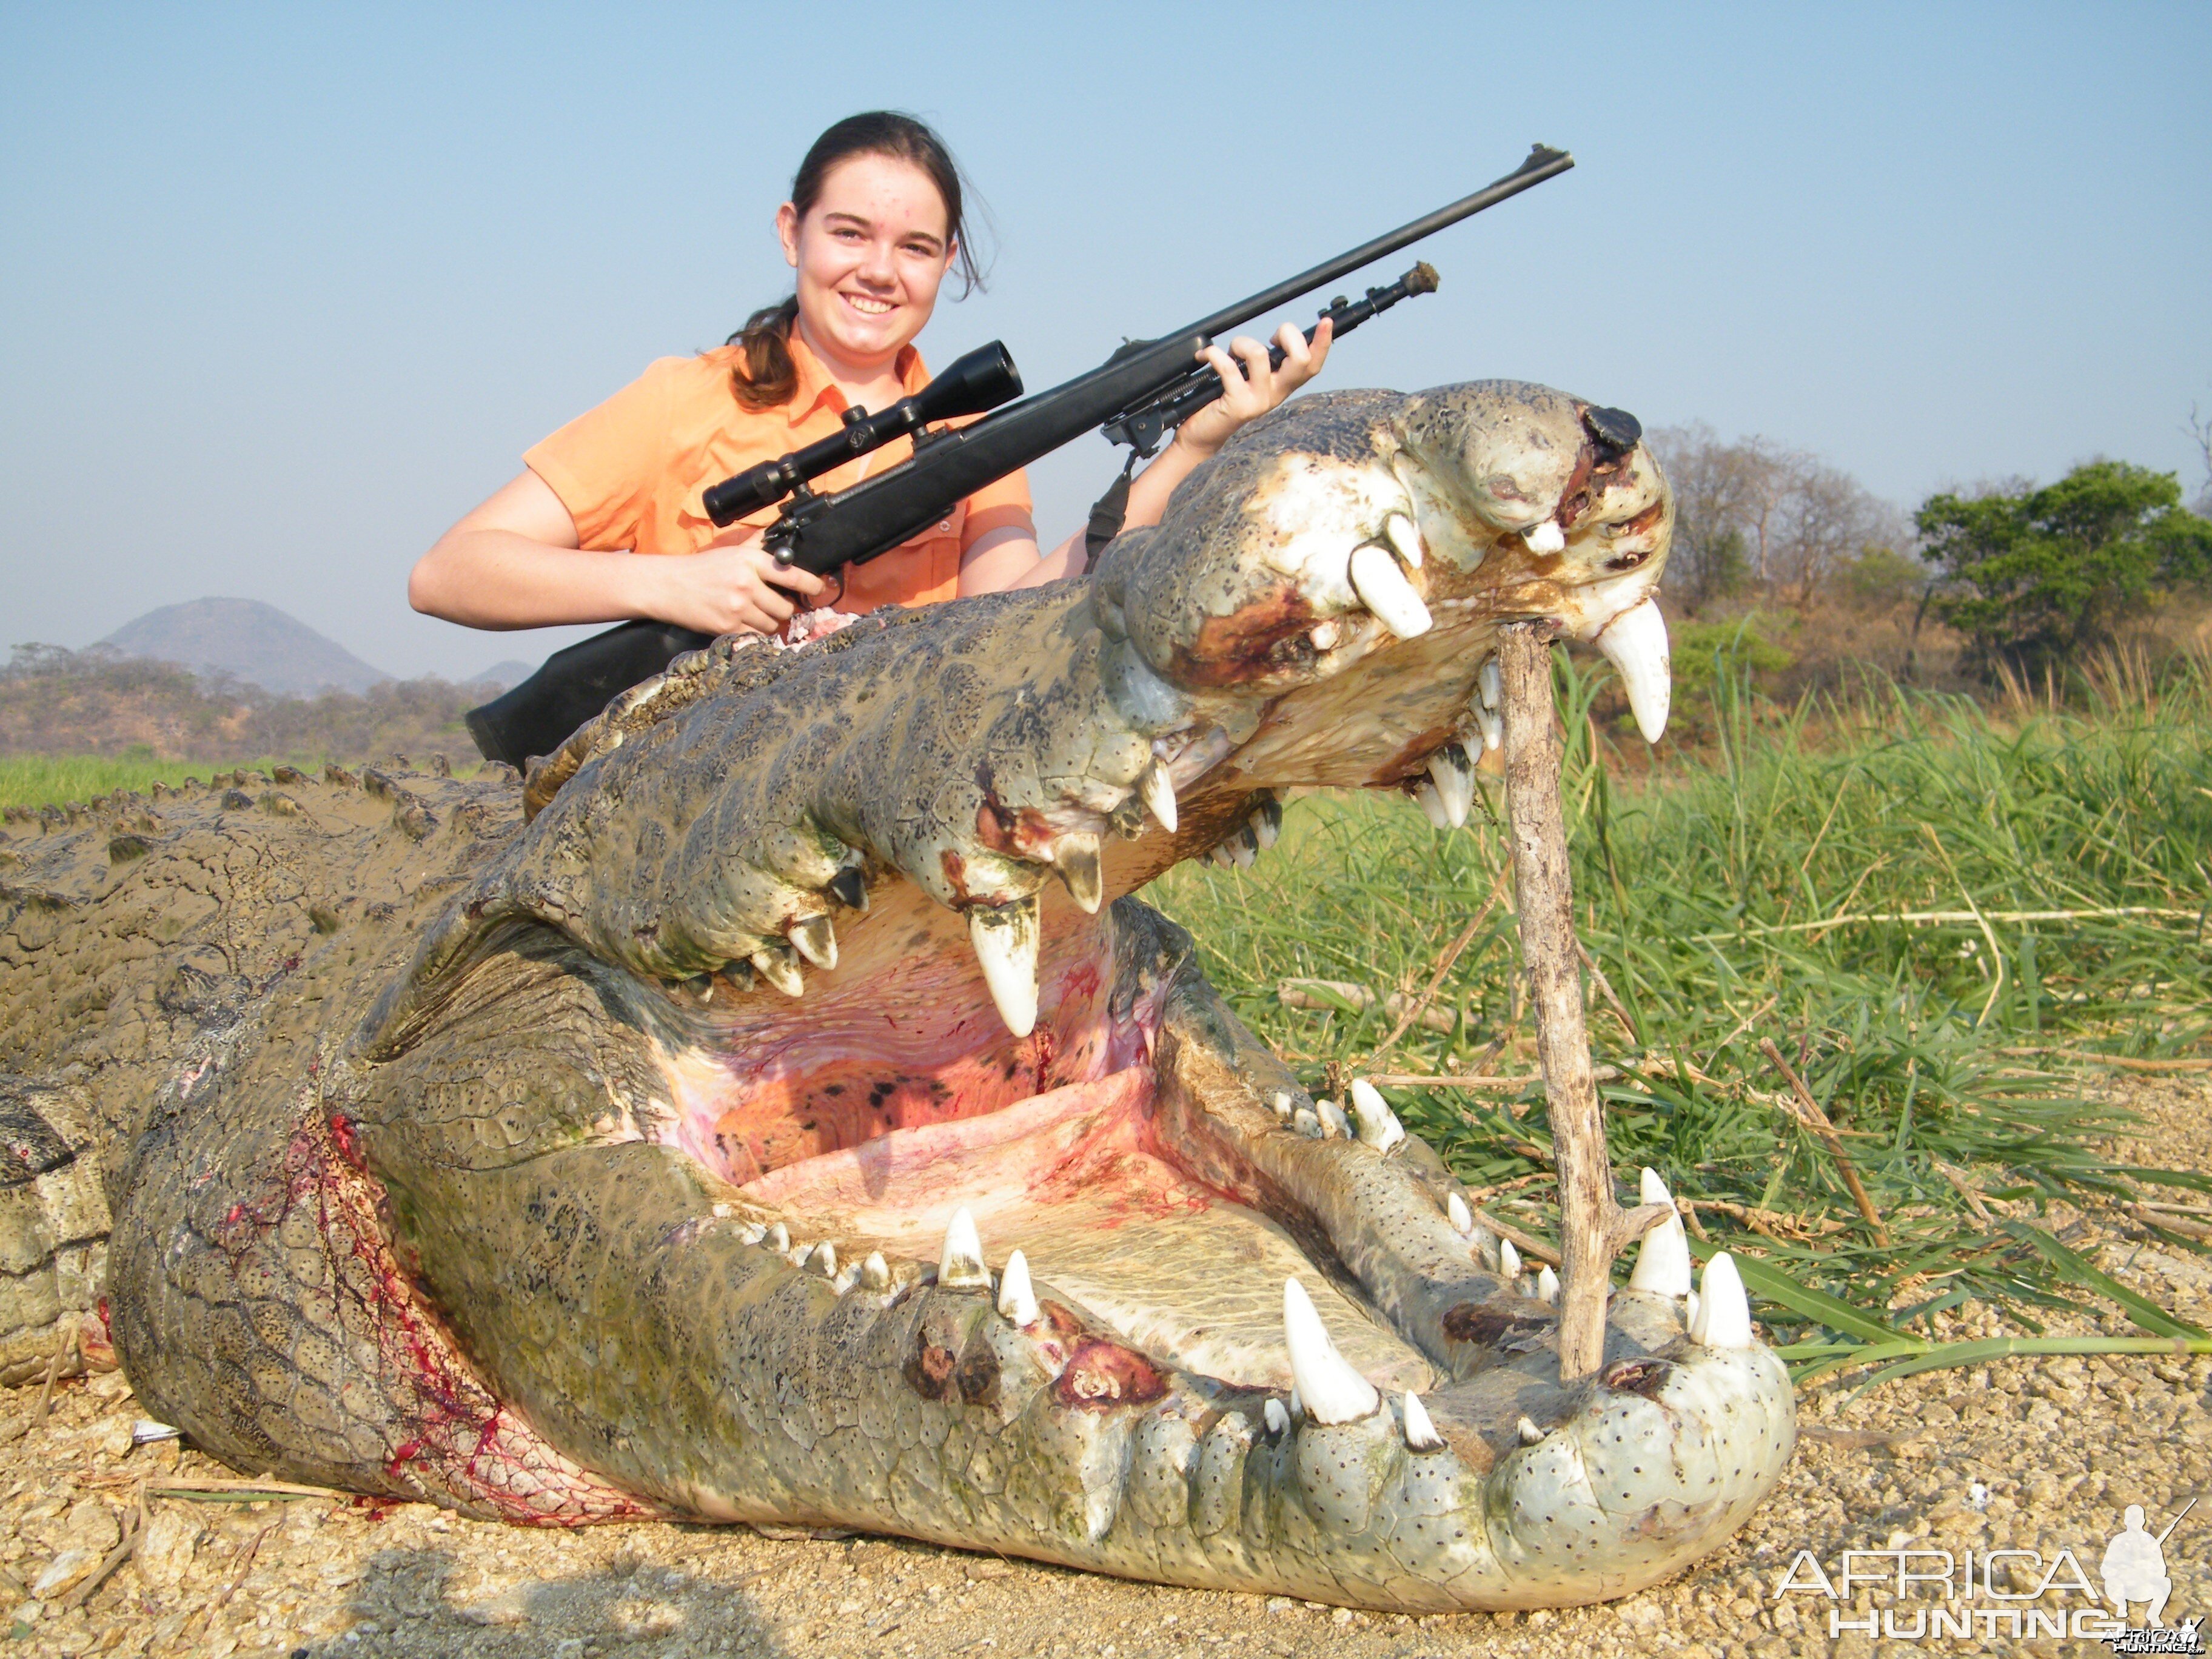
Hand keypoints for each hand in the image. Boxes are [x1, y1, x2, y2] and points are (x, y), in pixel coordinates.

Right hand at [646, 522, 827, 636]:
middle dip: (783, 609)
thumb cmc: (701, 568)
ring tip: (756, 614)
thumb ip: (757, 546)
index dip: (813, 585)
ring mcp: (738, 607)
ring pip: (772, 625)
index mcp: (750, 561)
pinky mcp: (728, 627)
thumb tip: (778, 536)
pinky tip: (744, 623)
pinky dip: (754, 632)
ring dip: (769, 623)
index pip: (793, 576)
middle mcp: (747, 584)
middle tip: (774, 604)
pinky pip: (756, 635)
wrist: (668, 586)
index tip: (819, 588)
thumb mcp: (731, 552)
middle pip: (786, 608)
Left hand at [1170, 316, 1332, 459]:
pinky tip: (1204, 357)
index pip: (1312, 365)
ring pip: (1260, 353)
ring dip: (1241, 343)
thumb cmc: (1222, 402)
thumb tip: (1269, 337)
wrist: (1203, 435)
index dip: (1322, 343)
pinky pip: (1229, 367)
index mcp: (1283, 385)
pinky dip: (1213, 354)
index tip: (1326, 322)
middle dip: (1288, 334)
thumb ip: (1263, 363)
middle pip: (1301, 359)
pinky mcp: (1239, 405)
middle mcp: (1276, 394)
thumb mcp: (1250, 380)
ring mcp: (1259, 401)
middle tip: (1271, 338)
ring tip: (1230, 352)